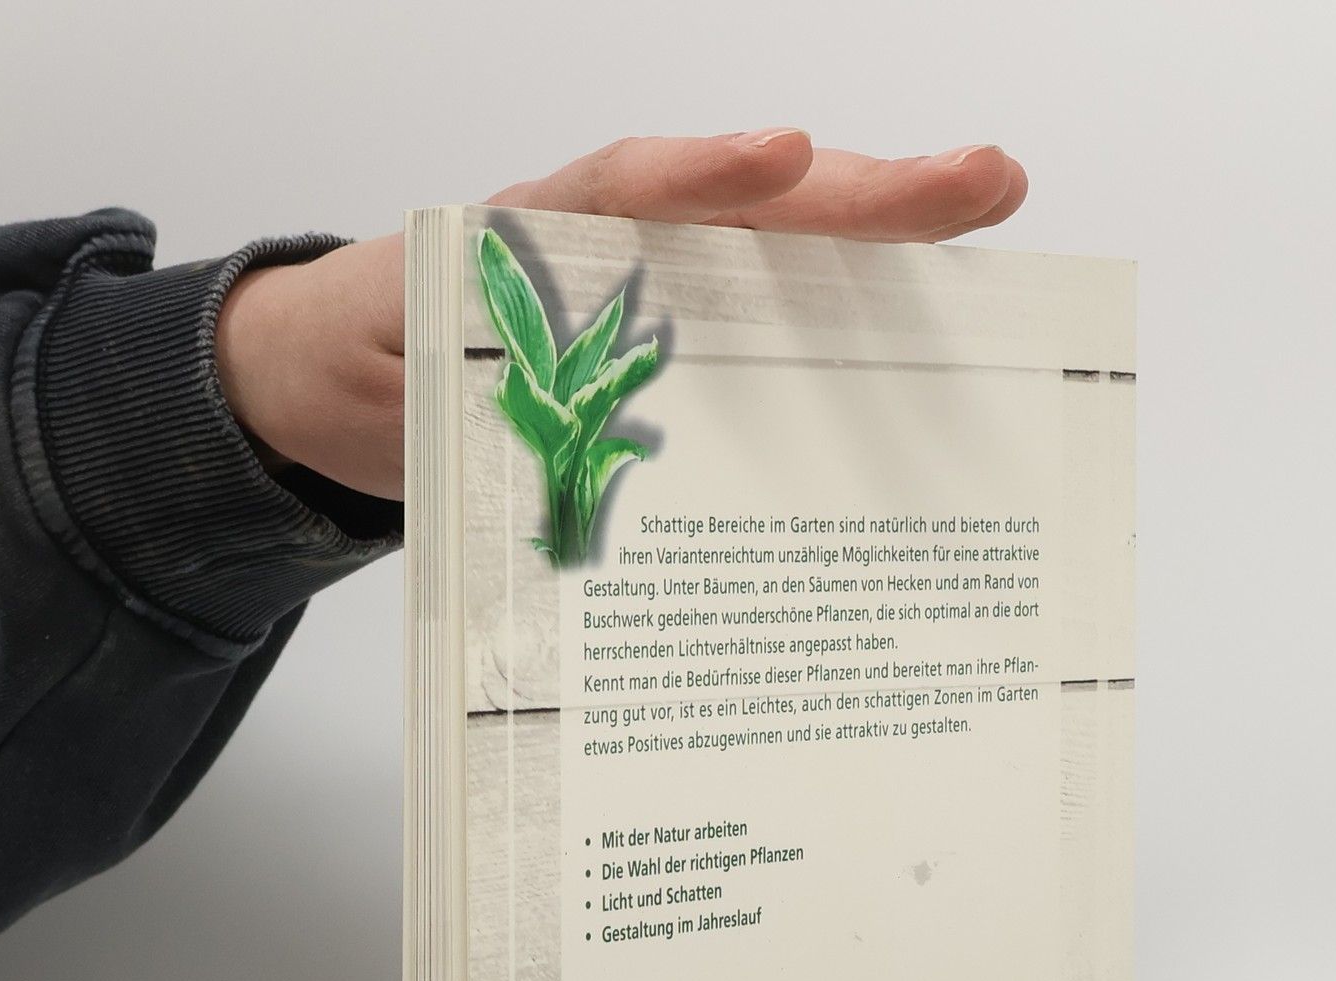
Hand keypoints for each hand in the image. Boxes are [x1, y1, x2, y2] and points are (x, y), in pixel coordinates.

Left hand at [214, 131, 1027, 500]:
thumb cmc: (374, 372)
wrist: (348, 382)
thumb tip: (541, 465)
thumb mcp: (387, 400)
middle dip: (861, 192)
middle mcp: (615, 244)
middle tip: (974, 181)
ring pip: (780, 247)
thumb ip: (454, 416)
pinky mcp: (682, 335)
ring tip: (987, 203)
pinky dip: (849, 313)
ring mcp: (660, 283)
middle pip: (745, 206)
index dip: (704, 177)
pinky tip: (933, 321)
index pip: (626, 191)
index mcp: (533, 241)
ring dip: (884, 233)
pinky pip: (772, 319)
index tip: (781, 161)